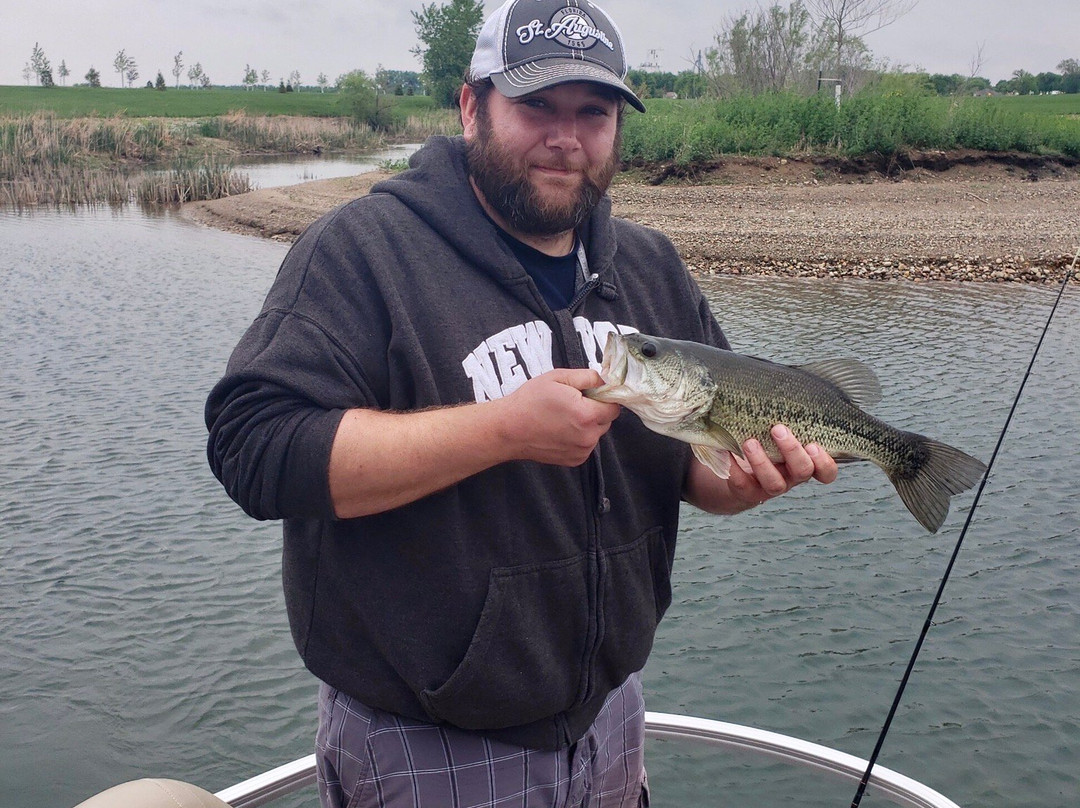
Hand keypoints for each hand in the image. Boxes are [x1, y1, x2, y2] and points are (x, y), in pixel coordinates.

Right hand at [499, 368, 621, 466]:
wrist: (509, 430)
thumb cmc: (529, 402)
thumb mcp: (557, 378)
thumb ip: (587, 377)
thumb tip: (605, 380)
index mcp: (586, 414)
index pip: (614, 406)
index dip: (604, 397)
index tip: (591, 393)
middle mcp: (588, 436)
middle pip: (606, 420)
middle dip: (595, 410)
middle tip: (573, 403)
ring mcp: (581, 450)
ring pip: (596, 433)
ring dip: (587, 425)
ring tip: (563, 417)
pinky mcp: (574, 460)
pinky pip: (586, 445)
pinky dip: (579, 438)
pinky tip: (560, 430)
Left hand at [685, 424, 836, 513]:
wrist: (737, 472)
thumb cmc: (765, 440)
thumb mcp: (777, 429)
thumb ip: (786, 414)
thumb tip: (783, 380)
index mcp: (805, 461)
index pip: (826, 471)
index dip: (824, 461)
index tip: (814, 444)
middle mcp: (791, 476)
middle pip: (802, 471)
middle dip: (792, 450)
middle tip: (778, 429)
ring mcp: (770, 486)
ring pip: (774, 483)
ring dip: (762, 461)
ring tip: (749, 442)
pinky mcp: (748, 492)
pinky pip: (743, 485)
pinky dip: (735, 469)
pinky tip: (727, 452)